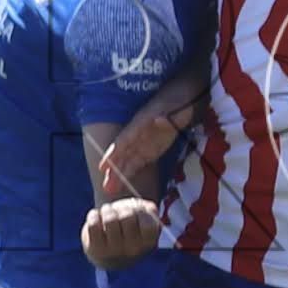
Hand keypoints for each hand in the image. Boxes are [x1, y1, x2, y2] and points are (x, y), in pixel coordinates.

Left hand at [81, 197, 163, 272]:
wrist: (108, 253)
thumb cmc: (129, 228)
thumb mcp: (143, 218)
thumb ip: (149, 210)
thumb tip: (148, 208)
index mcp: (148, 242)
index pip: (149, 223)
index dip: (140, 212)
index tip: (134, 213)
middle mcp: (133, 250)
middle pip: (127, 216)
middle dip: (121, 208)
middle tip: (118, 212)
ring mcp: (113, 251)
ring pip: (109, 218)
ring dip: (107, 210)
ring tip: (107, 213)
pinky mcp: (95, 249)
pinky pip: (93, 223)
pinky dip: (94, 215)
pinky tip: (96, 218)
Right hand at [96, 83, 201, 198]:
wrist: (184, 96)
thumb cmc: (179, 101)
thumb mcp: (175, 108)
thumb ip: (167, 117)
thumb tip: (158, 120)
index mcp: (141, 123)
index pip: (125, 140)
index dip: (114, 153)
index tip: (104, 166)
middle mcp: (138, 134)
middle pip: (123, 154)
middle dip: (114, 170)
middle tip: (106, 187)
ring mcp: (144, 142)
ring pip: (129, 160)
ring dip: (120, 175)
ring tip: (110, 190)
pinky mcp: (151, 149)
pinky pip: (138, 162)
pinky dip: (131, 172)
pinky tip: (124, 184)